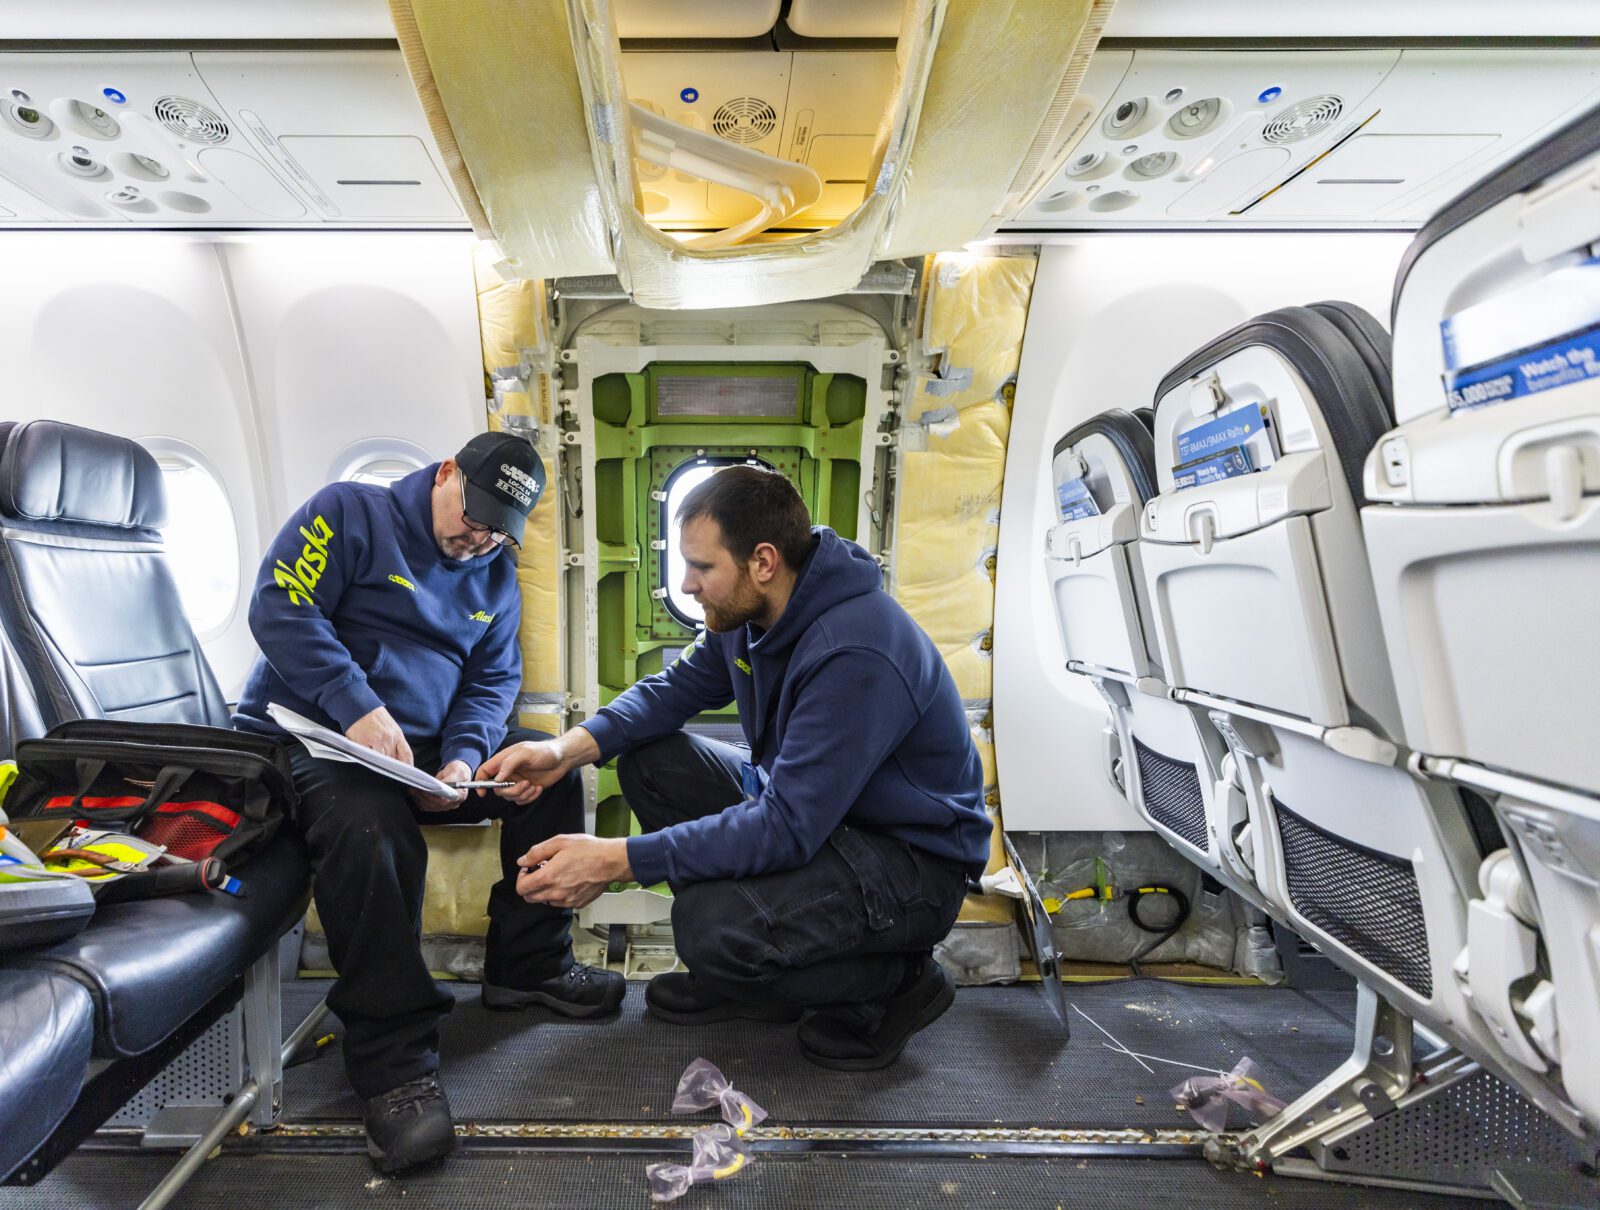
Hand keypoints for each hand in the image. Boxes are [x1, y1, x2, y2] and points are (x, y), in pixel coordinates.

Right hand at [347, 706, 412, 765]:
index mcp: (397, 734)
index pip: (406, 754)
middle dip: (391, 765)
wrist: (360, 706)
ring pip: (381, 759)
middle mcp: (389, 738)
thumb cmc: (374, 716)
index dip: (408, 765)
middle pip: (393, 759)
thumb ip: (394, 741)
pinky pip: (368, 756)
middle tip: (388, 770)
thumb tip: (397, 757)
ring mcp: (376, 741)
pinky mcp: (363, 743)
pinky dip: (368, 758)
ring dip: (379, 763)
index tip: (407, 772)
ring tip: (376, 762)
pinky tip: (367, 757)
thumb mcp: (390, 726)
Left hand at [411, 759, 469, 811]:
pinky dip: (419, 801)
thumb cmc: (458, 771)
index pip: (446, 801)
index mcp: (460, 796)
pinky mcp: (437, 805)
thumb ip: (450, 778)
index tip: (426, 791)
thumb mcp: (457, 771)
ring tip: (413, 790)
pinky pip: (426, 807)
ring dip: (420, 799)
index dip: (434, 798)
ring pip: (430, 807)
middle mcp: (452, 803)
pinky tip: (414, 794)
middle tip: (416, 789)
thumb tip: (440, 785)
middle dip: (424, 797)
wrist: (456, 773)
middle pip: (436, 805)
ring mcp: (445, 806)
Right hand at [478, 728, 598, 804]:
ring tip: (533, 785)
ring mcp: (517, 782)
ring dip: (522, 794)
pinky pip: (521, 800)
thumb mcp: (526, 752)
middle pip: (498, 789)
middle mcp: (508, 772)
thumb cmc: (545, 751)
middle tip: (525, 784)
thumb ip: (509, 763)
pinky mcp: (526, 789)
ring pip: (510, 797)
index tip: (482, 793)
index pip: (484, 771)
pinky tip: (538, 788)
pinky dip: (530, 797)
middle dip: (511, 791)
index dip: (479, 782)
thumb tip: (496, 778)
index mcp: (504, 760)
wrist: (563, 759)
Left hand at [515, 834, 629, 909]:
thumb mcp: (560, 842)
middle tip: (541, 872)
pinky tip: (568, 881)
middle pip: (530, 898)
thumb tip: (523, 861)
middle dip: (530, 885)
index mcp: (548, 877)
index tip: (529, 869)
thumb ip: (537, 852)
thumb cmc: (588, 850)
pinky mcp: (577, 904)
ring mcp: (566, 900)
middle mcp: (556, 893)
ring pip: (544, 901)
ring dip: (544, 891)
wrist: (611, 861)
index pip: (521, 888)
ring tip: (556, 875)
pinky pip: (559, 903)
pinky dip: (558, 894)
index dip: (522, 877)